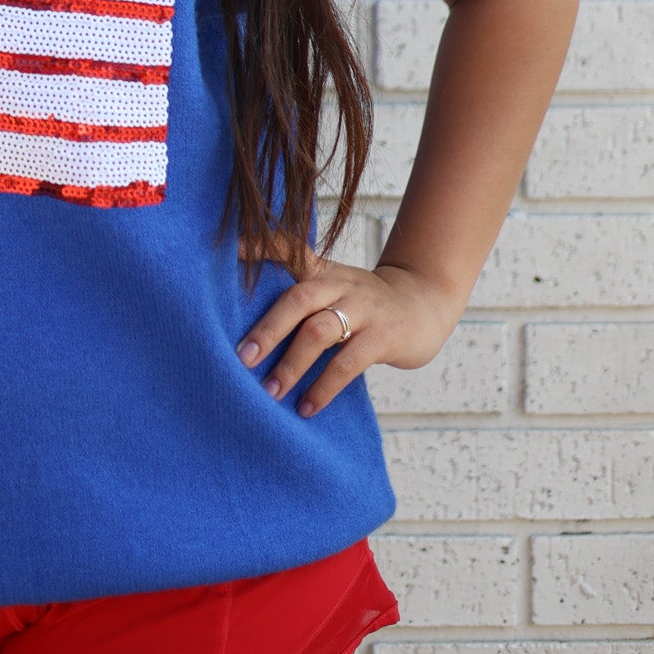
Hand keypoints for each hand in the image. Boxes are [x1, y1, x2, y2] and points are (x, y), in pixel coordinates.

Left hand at [235, 248, 462, 418]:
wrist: (424, 302)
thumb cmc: (363, 303)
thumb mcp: (333, 287)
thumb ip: (298, 297)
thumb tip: (247, 331)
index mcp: (321, 271)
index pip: (287, 248)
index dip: (258, 246)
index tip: (228, 251)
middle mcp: (339, 284)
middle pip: (297, 298)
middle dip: (266, 330)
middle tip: (241, 358)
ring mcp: (363, 308)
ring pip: (319, 331)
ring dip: (291, 365)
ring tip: (269, 392)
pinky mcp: (383, 336)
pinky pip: (348, 363)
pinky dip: (323, 388)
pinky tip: (306, 407)